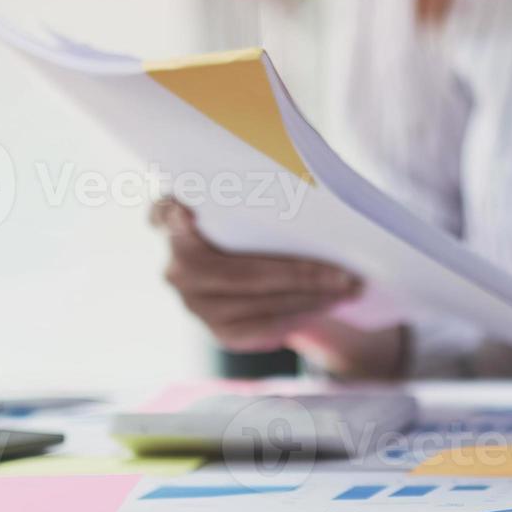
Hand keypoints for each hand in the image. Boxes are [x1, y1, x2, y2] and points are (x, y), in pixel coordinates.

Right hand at [152, 198, 363, 352]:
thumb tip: (305, 179)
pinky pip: (261, 327)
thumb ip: (257, 191)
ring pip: (255, 301)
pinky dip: (299, 315)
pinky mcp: (219, 332)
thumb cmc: (266, 225)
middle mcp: (176, 266)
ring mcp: (194, 303)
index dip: (170, 215)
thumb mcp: (258, 203)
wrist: (272, 280)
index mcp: (176, 221)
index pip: (163, 214)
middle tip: (344, 274)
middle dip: (296, 273)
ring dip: (308, 296)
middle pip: (236, 271)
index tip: (185, 212)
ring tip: (348, 288)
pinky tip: (329, 305)